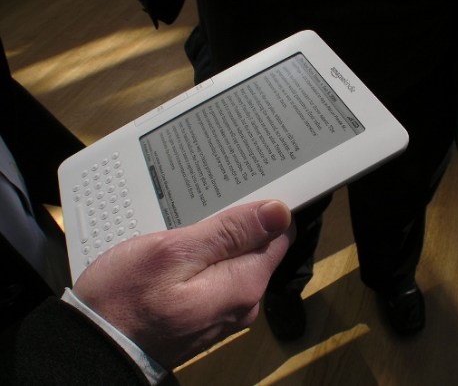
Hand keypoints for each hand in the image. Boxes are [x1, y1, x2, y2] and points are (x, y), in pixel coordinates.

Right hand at [72, 200, 292, 368]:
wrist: (95, 349)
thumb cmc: (124, 298)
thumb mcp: (174, 252)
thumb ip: (229, 232)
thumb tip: (279, 212)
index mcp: (244, 284)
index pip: (280, 236)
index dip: (267, 210)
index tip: (247, 189)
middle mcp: (244, 303)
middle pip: (259, 249)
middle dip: (241, 224)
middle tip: (210, 202)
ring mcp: (225, 313)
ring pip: (238, 262)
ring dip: (222, 241)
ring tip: (194, 222)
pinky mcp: (207, 315)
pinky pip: (220, 278)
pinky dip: (209, 259)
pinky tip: (186, 248)